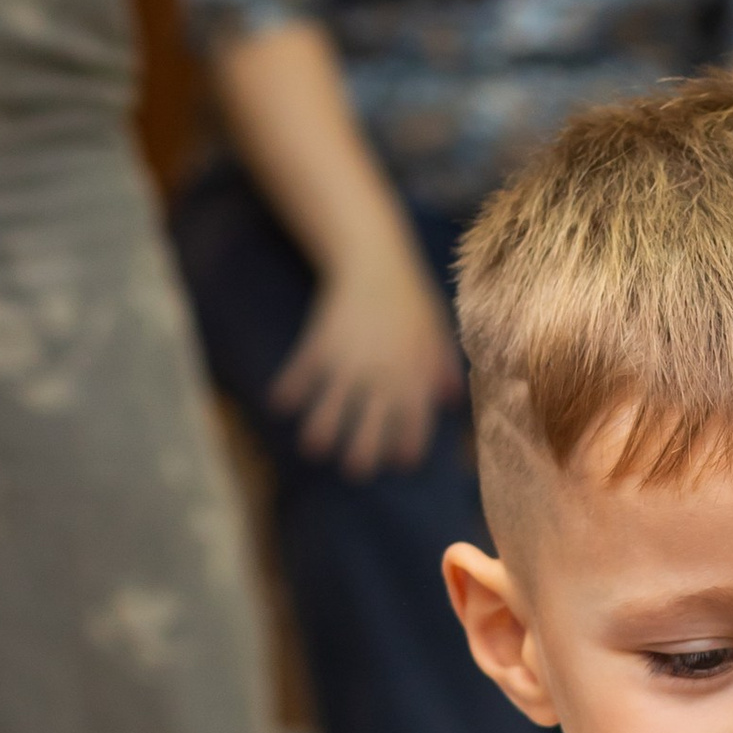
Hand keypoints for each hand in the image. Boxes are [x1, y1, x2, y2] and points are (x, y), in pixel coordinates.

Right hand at [272, 248, 464, 476]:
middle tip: (355, 470)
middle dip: (361, 454)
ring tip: (313, 448)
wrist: (375, 262)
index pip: (414, 424)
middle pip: (370, 427)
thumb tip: (452, 401)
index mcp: (414, 376)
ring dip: (320, 432)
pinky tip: (280, 404)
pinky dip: (289, 390)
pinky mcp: (320, 346)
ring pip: (330, 410)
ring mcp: (349, 363)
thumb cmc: (410, 299)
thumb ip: (442, 368)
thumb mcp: (435, 332)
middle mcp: (382, 377)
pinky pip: (301, 374)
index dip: (407, 447)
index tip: (399, 462)